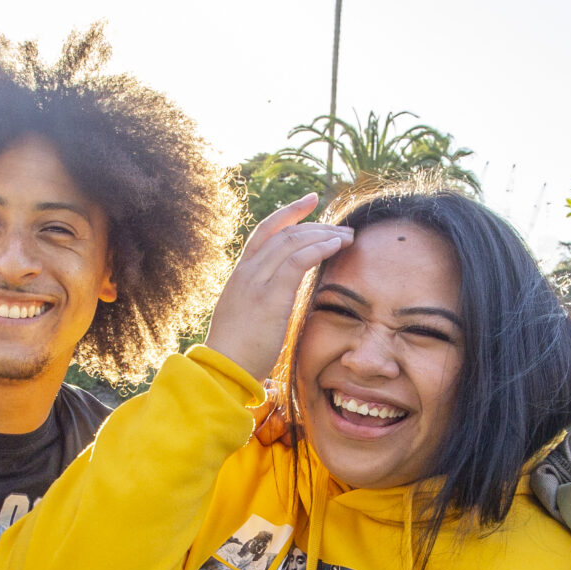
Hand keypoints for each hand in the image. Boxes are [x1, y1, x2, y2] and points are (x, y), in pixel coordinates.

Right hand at [203, 195, 348, 378]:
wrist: (223, 368)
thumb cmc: (237, 350)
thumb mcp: (246, 315)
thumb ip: (261, 298)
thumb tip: (281, 296)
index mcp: (241, 274)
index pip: (265, 232)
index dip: (289, 213)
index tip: (311, 201)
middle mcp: (247, 271)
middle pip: (283, 232)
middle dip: (316, 224)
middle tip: (342, 226)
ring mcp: (256, 281)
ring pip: (292, 241)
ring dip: (324, 235)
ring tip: (347, 237)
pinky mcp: (270, 296)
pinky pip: (298, 261)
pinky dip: (319, 249)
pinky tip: (336, 247)